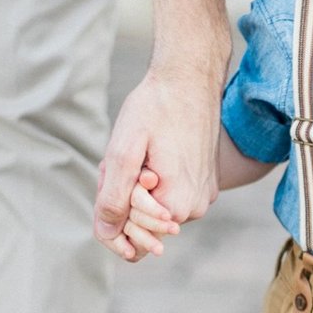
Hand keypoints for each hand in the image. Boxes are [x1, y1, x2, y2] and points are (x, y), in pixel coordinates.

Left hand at [94, 68, 220, 260]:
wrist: (190, 79)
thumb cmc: (155, 109)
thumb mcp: (123, 152)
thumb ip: (113, 197)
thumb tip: (106, 232)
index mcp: (176, 206)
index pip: (128, 233)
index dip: (112, 200)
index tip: (116, 167)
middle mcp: (195, 209)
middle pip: (142, 222)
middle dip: (125, 194)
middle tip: (127, 156)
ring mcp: (203, 197)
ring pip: (154, 208)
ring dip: (138, 186)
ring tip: (140, 152)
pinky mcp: (206, 184)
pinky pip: (170, 195)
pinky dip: (155, 180)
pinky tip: (154, 152)